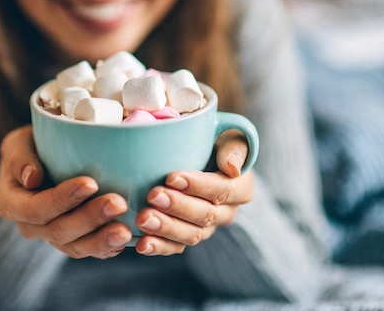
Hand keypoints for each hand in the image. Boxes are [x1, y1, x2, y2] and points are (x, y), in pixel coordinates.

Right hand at [0, 125, 131, 258]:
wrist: (44, 159)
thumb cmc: (31, 146)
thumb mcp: (18, 144)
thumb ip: (20, 158)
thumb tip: (32, 177)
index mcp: (12, 204)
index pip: (36, 209)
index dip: (62, 200)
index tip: (90, 183)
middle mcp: (31, 226)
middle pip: (59, 231)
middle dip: (90, 218)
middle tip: (118, 203)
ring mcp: (53, 236)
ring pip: (76, 246)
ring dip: (102, 239)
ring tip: (125, 230)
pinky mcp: (74, 240)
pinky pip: (90, 250)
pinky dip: (107, 247)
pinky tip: (127, 239)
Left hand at [134, 129, 253, 255]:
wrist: (192, 154)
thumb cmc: (209, 140)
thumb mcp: (228, 135)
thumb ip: (234, 146)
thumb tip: (232, 167)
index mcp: (241, 187)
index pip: (222, 189)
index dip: (198, 186)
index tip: (172, 177)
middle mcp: (226, 212)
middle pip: (205, 215)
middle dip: (177, 207)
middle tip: (153, 195)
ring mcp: (206, 228)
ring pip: (190, 234)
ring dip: (166, 228)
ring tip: (143, 220)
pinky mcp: (186, 236)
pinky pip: (175, 247)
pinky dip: (159, 246)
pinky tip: (142, 244)